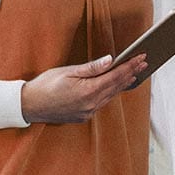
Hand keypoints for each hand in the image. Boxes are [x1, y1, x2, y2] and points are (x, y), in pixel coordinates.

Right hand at [20, 53, 146, 123]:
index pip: (115, 77)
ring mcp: (88, 112)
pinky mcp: (84, 116)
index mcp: (87, 91)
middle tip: (144, 63)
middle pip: (116, 87)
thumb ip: (91, 68)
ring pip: (111, 96)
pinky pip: (102, 103)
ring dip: (123, 84)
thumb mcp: (67, 71)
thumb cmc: (46, 85)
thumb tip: (110, 60)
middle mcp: (91, 104)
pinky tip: (116, 86)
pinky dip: (111, 93)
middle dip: (131, 74)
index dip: (130, 67)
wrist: (30, 106)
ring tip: (134, 73)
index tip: (141, 58)